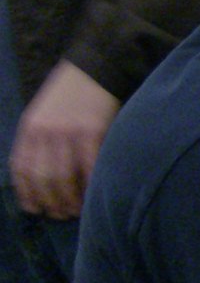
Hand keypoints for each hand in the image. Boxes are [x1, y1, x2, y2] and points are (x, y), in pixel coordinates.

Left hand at [10, 61, 120, 218]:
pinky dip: (90, 183)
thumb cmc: (70, 95)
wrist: (95, 67)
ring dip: (70, 198)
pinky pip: (89, 165)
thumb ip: (39, 141)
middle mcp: (45, 131)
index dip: (27, 193)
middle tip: (61, 214)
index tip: (37, 209)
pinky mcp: (93, 130)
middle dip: (51, 201)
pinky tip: (93, 192)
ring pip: (64, 175)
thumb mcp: (43, 114)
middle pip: (43, 176)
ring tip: (76, 209)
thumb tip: (42, 178)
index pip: (22, 169)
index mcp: (29, 128)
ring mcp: (69, 131)